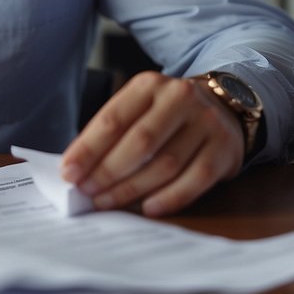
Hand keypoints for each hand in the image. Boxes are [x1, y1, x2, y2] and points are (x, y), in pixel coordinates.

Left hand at [59, 71, 243, 215]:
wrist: (225, 104)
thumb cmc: (167, 114)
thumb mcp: (139, 107)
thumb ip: (111, 132)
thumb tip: (78, 168)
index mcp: (149, 85)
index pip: (113, 119)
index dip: (88, 149)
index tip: (69, 172)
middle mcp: (180, 98)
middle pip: (140, 142)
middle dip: (108, 171)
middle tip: (87, 191)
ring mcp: (206, 123)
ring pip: (165, 164)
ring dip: (132, 189)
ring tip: (107, 202)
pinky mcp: (225, 149)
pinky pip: (195, 180)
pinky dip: (170, 198)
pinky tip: (148, 208)